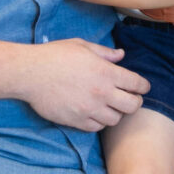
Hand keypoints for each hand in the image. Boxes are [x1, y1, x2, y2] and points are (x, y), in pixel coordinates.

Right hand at [24, 39, 148, 131]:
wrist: (30, 73)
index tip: (142, 87)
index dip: (143, 86)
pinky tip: (95, 113)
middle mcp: (102, 92)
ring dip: (116, 113)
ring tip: (111, 106)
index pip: (137, 84)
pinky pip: (97, 127)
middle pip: (132, 106)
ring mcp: (89, 108)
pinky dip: (99, 122)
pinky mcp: (76, 120)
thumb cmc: (55, 55)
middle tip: (130, 98)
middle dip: (135, 102)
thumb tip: (121, 55)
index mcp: (106, 72)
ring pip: (116, 120)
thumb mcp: (82, 46)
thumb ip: (105, 52)